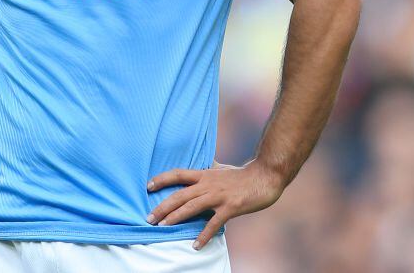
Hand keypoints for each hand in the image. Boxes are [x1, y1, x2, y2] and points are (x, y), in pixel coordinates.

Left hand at [146, 160, 284, 249]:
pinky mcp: (230, 207)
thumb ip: (209, 170)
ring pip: (191, 207)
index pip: (178, 174)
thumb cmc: (243, 175)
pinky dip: (203, 235)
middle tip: (149, 218)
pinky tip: (195, 245)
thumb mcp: (222, 169)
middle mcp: (208, 184)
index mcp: (205, 174)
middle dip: (162, 206)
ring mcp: (219, 196)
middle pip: (180, 195)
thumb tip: (202, 166)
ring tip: (163, 227)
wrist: (265, 176)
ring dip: (175, 217)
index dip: (162, 179)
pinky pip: (213, 223)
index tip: (148, 186)